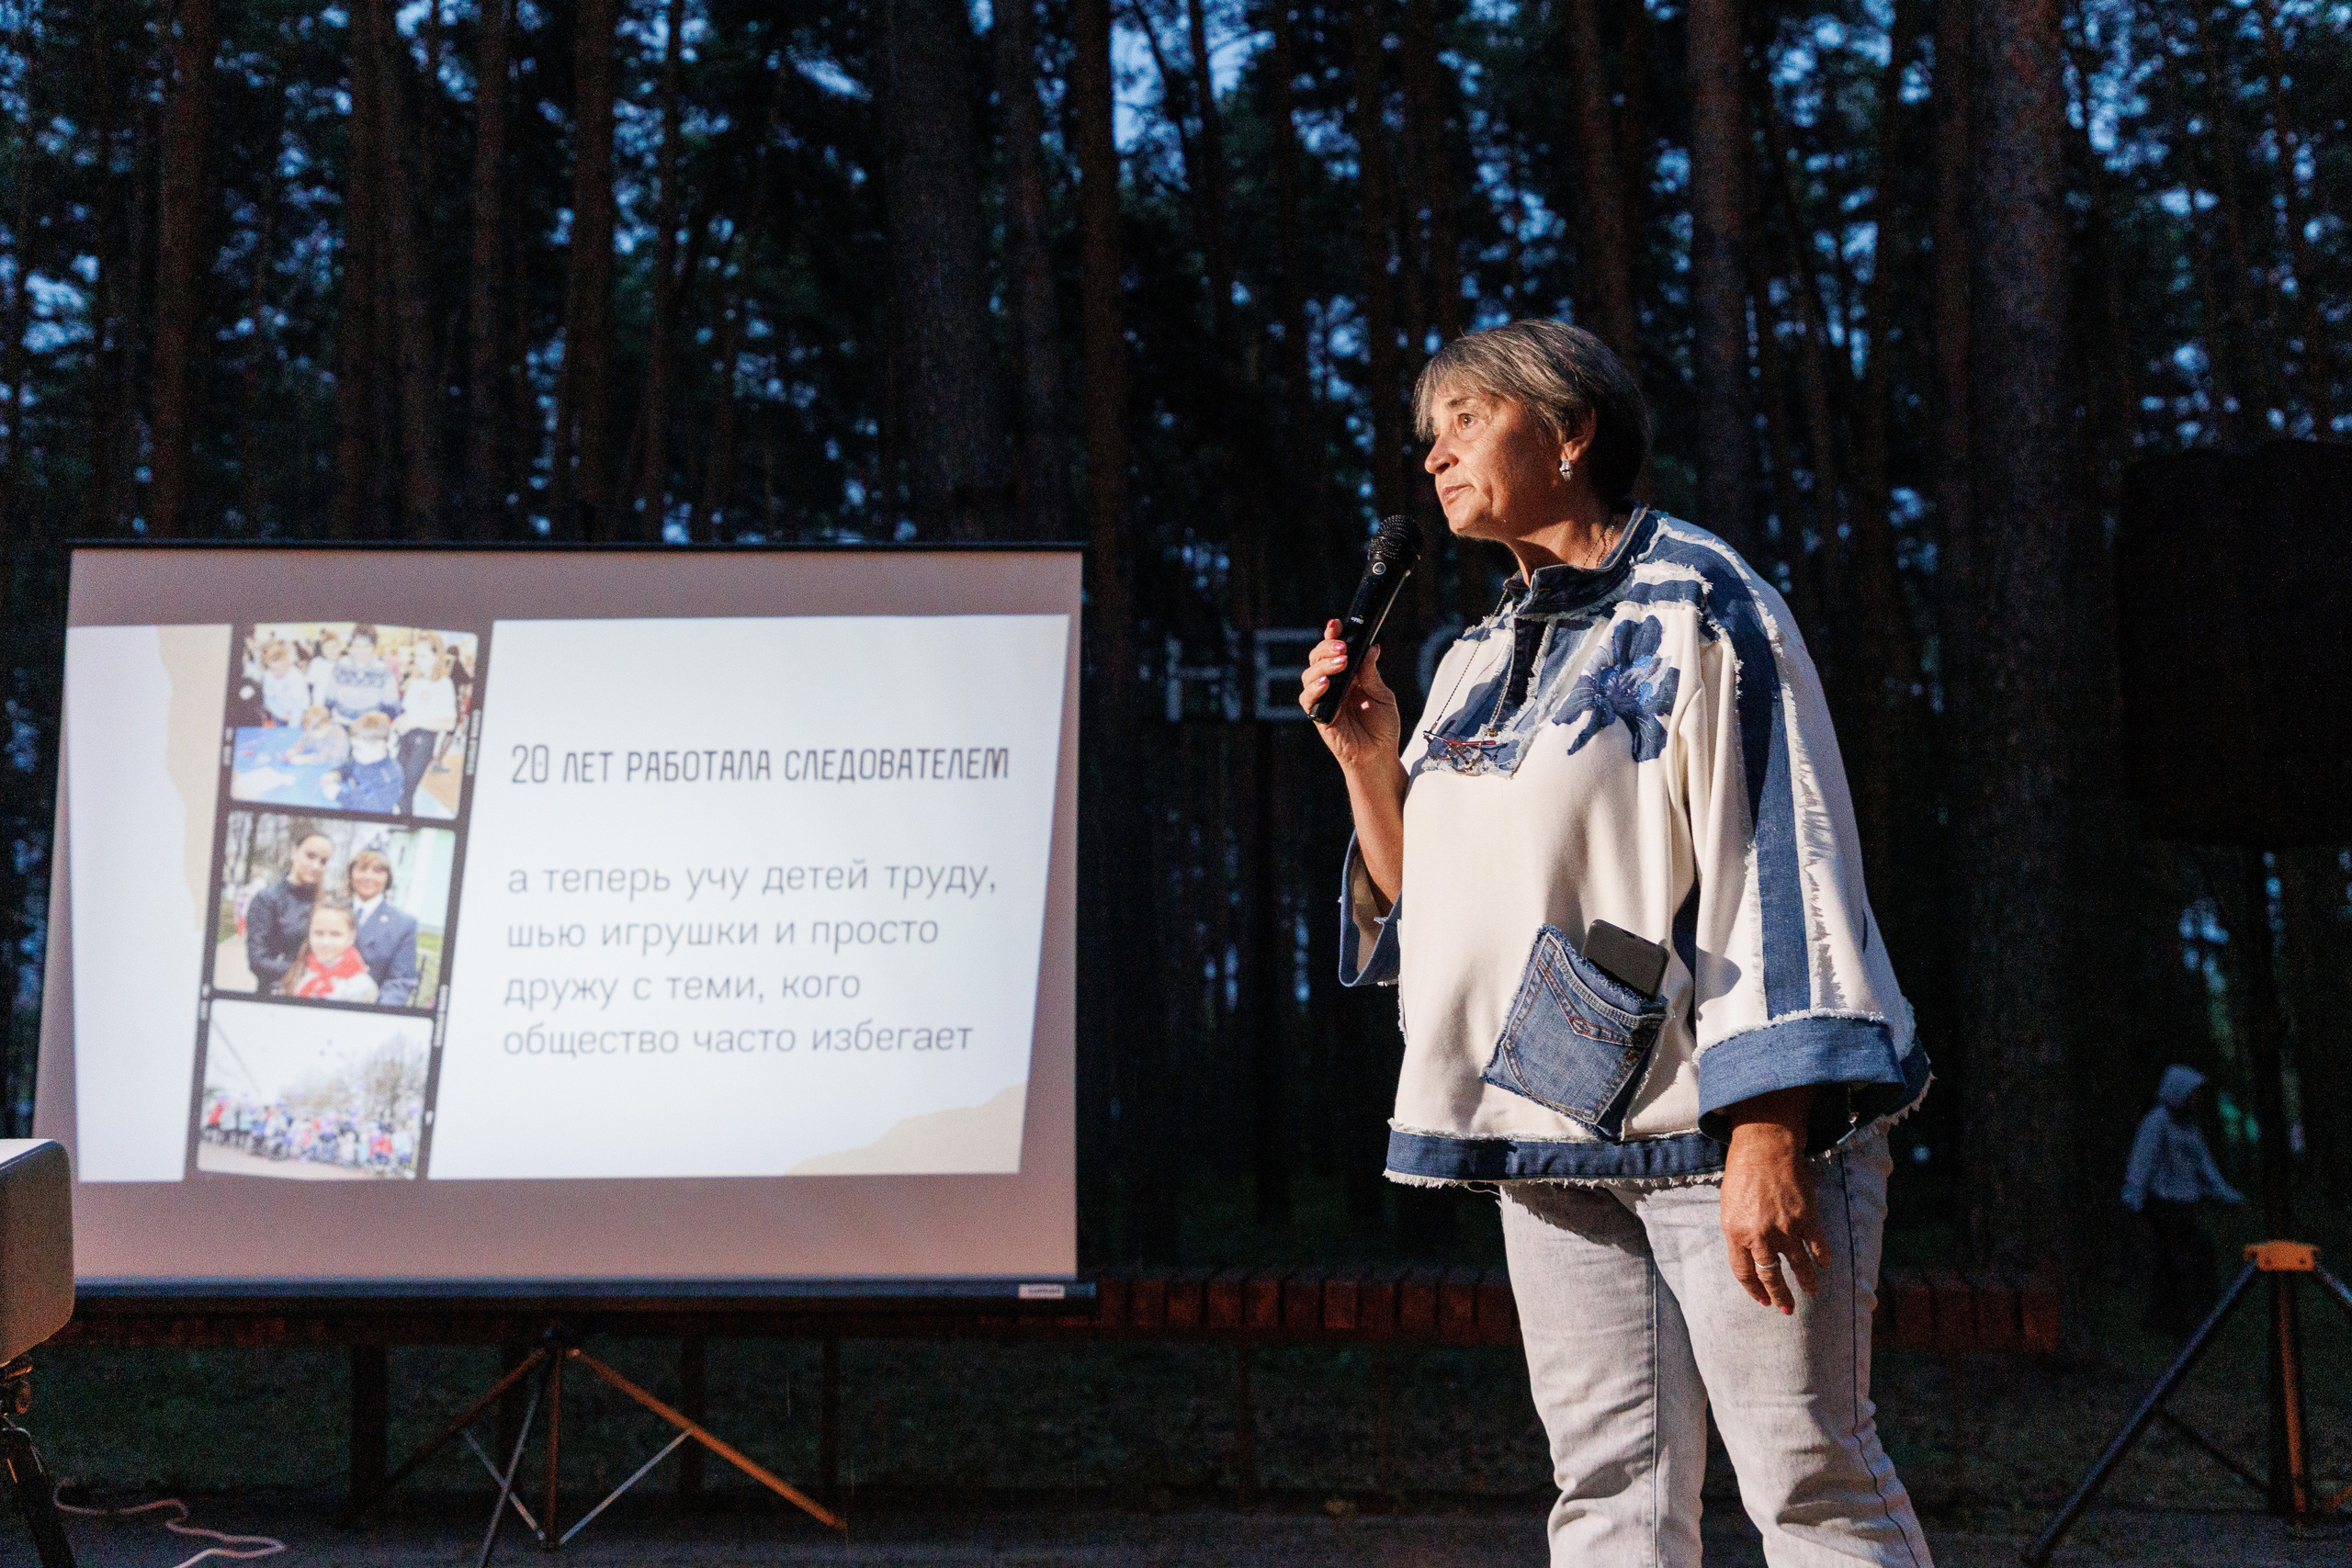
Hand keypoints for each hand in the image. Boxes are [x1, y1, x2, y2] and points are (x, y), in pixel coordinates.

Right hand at [1301, 620, 1400, 772]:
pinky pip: (1308, 699)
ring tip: (1342, 663)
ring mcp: (1323, 699)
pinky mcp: (1318, 716)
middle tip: (1344, 647)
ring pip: (1310, 674)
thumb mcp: (1382, 695)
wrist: (1379, 756)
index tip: (1336, 624)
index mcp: (1347, 675)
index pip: (1334, 650)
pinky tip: (1326, 683)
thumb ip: (1371, 673)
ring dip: (1324, 665)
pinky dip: (1314, 688)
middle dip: (1328, 647)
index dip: (1332, 635)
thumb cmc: (1382, 727)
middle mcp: (1332, 685)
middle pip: (1318, 657)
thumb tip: (1372, 648)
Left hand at [1719, 1088, 1827, 1313]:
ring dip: (1806, 1283)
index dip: (1754, 1290)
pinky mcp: (1807, 1218)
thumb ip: (1738, 1233)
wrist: (1765, 1147)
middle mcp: (1760, 1235)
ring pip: (1799, 1266)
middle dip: (1780, 1296)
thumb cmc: (1742, 1174)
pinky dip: (1822, 1258)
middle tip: (1787, 1308)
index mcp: (1735, 1233)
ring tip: (1811, 1292)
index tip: (1763, 1300)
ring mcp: (1786, 1228)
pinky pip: (1818, 1246)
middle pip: (1771, 1276)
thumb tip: (1749, 1255)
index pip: (1745, 1273)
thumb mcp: (1729, 1206)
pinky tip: (1824, 1265)